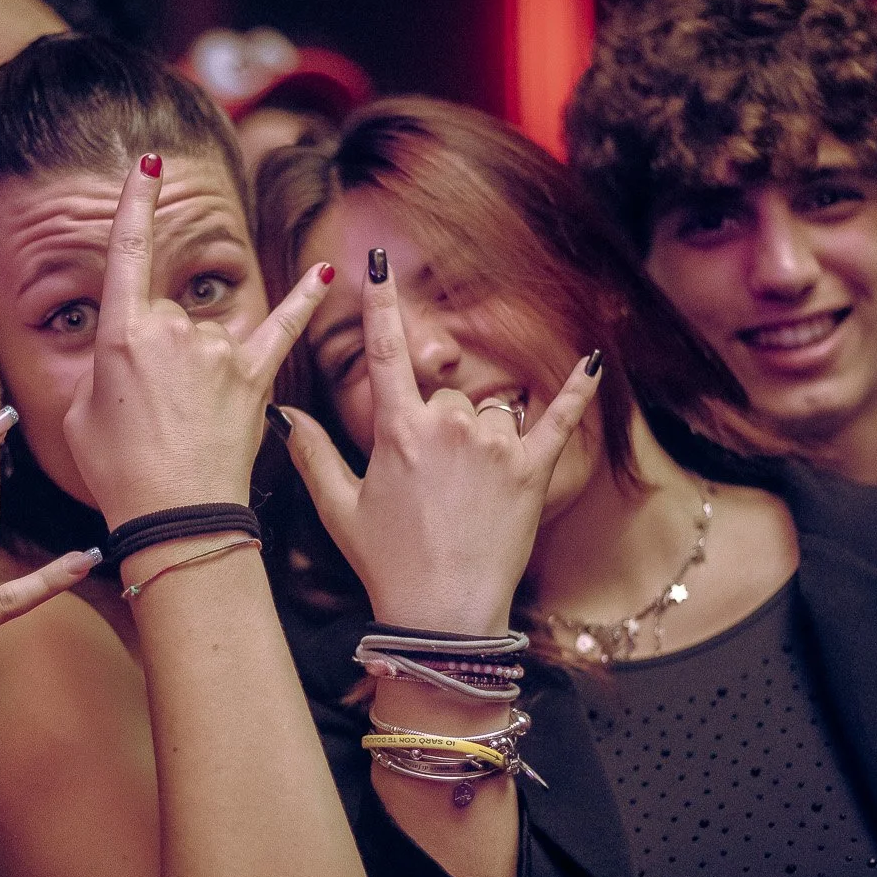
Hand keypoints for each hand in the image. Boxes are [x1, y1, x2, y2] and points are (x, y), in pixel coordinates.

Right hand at [62, 155, 333, 527]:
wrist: (176, 519)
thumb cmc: (119, 472)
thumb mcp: (80, 414)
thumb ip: (103, 369)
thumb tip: (123, 357)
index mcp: (122, 334)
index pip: (127, 252)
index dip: (136, 205)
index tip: (149, 166)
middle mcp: (173, 330)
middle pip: (166, 319)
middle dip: (158, 362)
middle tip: (150, 421)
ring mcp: (218, 352)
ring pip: (207, 341)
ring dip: (197, 377)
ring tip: (186, 432)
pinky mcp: (256, 378)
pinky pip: (282, 328)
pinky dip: (306, 298)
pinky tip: (329, 267)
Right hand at [277, 253, 600, 633]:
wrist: (443, 614)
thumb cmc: (386, 563)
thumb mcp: (339, 507)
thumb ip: (312, 453)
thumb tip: (283, 413)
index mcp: (398, 431)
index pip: (384, 352)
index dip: (380, 304)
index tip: (376, 262)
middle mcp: (449, 427)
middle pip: (449, 394)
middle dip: (441, 425)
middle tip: (434, 485)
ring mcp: (495, 447)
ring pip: (492, 411)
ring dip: (485, 436)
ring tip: (473, 492)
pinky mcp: (533, 471)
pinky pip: (559, 420)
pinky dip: (576, 391)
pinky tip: (592, 360)